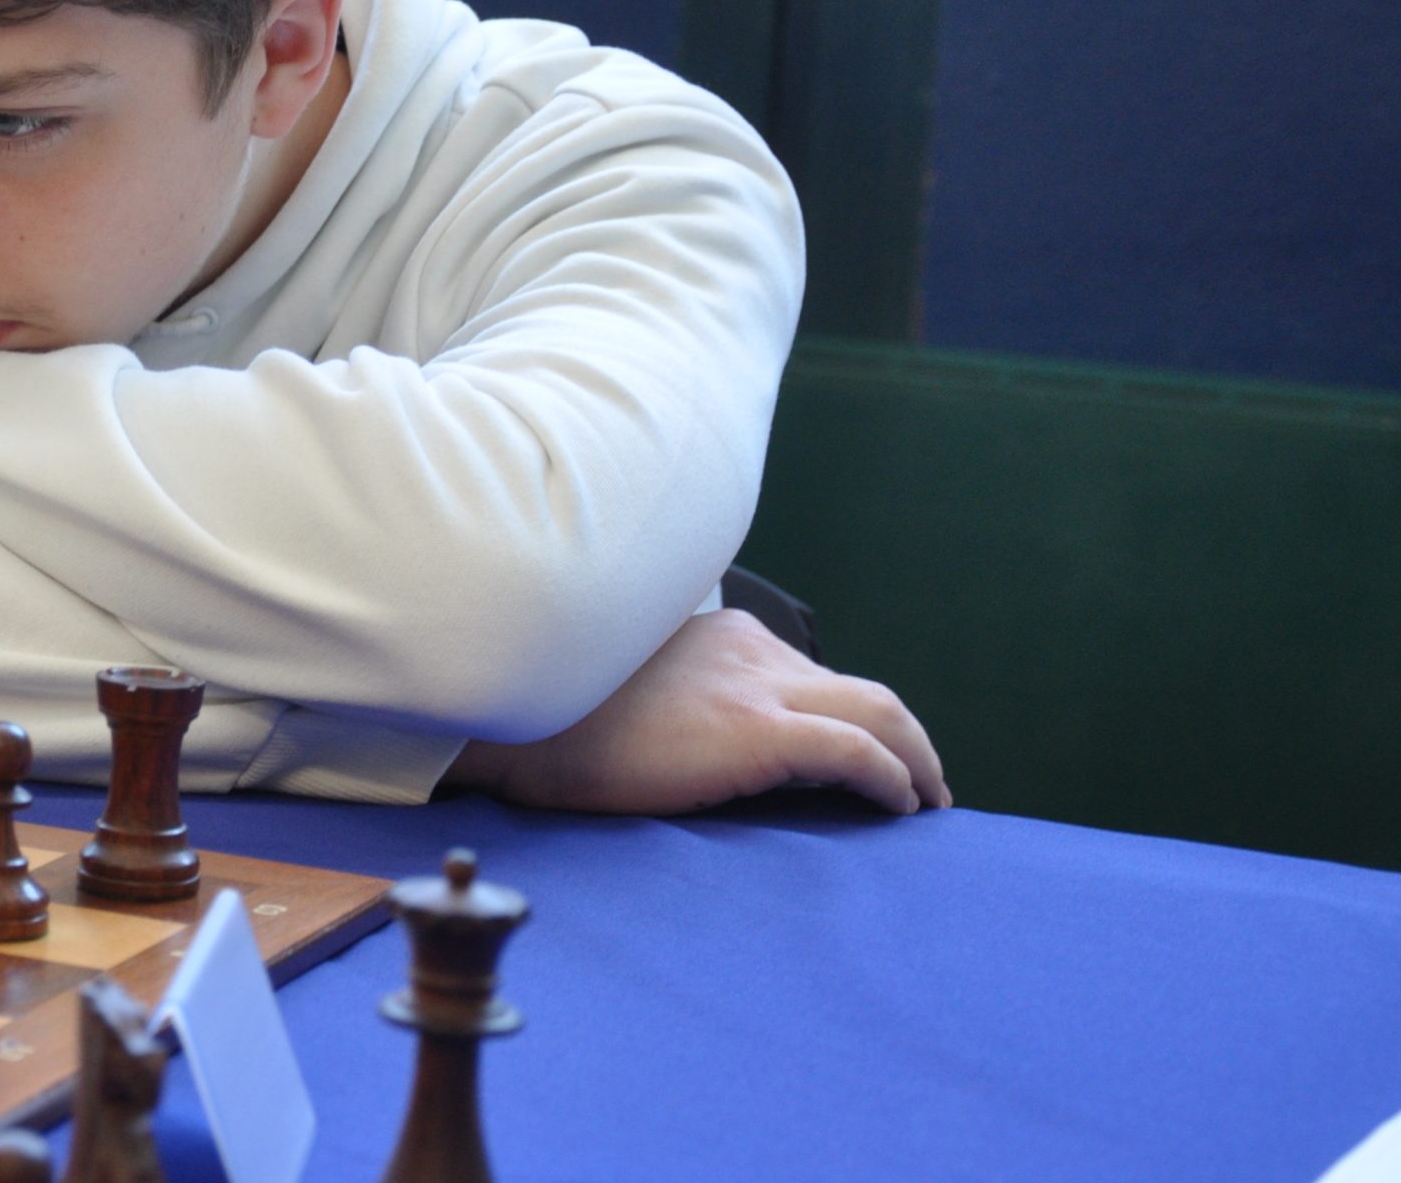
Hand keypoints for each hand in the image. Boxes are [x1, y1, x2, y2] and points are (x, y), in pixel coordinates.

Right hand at [445, 607, 950, 815]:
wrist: (517, 724)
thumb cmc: (556, 725)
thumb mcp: (633, 696)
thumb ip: (684, 704)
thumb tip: (707, 749)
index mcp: (720, 637)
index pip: (811, 676)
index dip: (853, 720)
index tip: (870, 761)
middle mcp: (749, 650)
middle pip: (862, 691)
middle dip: (907, 740)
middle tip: (925, 787)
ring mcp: (755, 686)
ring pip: (878, 713)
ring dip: (917, 761)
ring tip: (928, 803)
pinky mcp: (757, 729)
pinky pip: (855, 753)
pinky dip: (892, 780)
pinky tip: (900, 808)